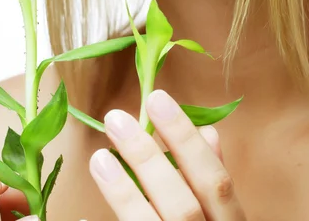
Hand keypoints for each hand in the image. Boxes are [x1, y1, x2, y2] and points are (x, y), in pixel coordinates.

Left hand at [90, 90, 246, 219]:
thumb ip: (215, 183)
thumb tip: (211, 133)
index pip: (215, 180)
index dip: (187, 139)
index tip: (158, 99)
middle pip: (182, 206)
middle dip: (149, 159)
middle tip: (116, 119)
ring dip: (125, 192)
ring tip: (99, 158)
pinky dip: (121, 215)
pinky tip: (93, 201)